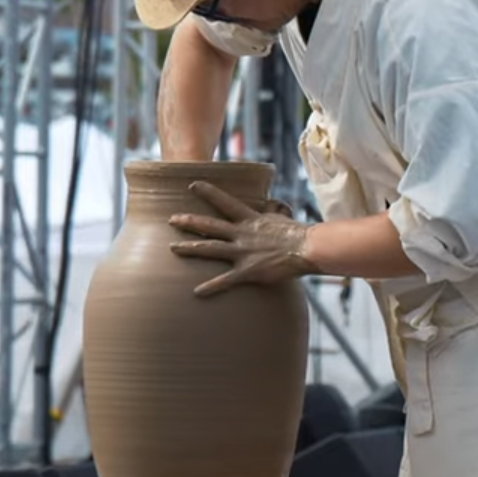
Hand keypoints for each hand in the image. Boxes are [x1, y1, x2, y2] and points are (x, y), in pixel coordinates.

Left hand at [168, 181, 314, 296]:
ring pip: (211, 248)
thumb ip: (268, 214)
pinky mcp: (248, 271)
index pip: (225, 202)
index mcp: (250, 220)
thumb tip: (269, 209)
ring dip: (190, 248)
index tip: (193, 184)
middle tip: (171, 219)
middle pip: (210, 226)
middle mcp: (242, 234)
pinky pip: (225, 280)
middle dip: (189, 221)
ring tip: (173, 248)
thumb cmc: (296, 234)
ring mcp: (243, 252)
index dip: (209, 192)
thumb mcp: (279, 218)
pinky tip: (197, 292)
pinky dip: (211, 286)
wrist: (306, 248)